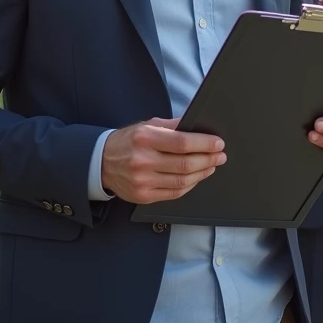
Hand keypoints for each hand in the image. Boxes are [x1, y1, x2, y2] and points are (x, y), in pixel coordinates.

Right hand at [100, 117, 226, 203]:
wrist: (101, 162)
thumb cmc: (128, 141)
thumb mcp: (147, 126)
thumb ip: (172, 126)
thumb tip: (198, 125)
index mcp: (144, 138)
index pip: (182, 142)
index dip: (204, 144)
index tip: (218, 143)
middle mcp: (143, 160)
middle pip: (185, 164)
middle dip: (208, 159)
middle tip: (220, 155)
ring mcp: (142, 181)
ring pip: (182, 181)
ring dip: (202, 173)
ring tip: (211, 165)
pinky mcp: (143, 196)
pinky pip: (174, 193)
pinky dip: (190, 185)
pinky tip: (197, 177)